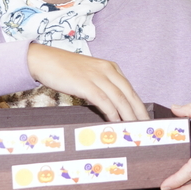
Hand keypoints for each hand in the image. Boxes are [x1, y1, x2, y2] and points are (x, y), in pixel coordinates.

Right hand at [26, 44, 149, 121]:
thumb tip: (112, 108)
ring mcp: (97, 76)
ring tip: (134, 129)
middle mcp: (107, 70)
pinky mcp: (85, 83)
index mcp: (111, 67)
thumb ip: (102, 87)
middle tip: (145, 128)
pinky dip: (112, 113)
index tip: (144, 119)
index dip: (139, 105)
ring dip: (128, 116)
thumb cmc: (65, 70)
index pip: (130, 89)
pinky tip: (115, 122)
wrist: (45, 60)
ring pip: (119, 98)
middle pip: (129, 94)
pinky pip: (103, 100)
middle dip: (139, 113)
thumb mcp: (90, 75)